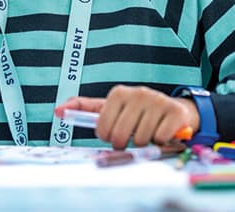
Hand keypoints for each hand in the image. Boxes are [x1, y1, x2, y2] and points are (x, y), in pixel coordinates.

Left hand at [54, 85, 199, 149]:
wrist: (175, 111)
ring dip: (144, 142)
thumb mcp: (112, 108)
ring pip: (141, 139)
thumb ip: (86, 109)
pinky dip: (161, 141)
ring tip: (148, 131)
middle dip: (125, 142)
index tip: (113, 132)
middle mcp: (138, 93)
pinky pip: (160, 138)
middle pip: (120, 135)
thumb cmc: (138, 113)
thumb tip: (58, 110)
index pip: (102, 126)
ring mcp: (158, 101)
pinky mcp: (175, 112)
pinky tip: (162, 131)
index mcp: (120, 93)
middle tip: (131, 136)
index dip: (107, 135)